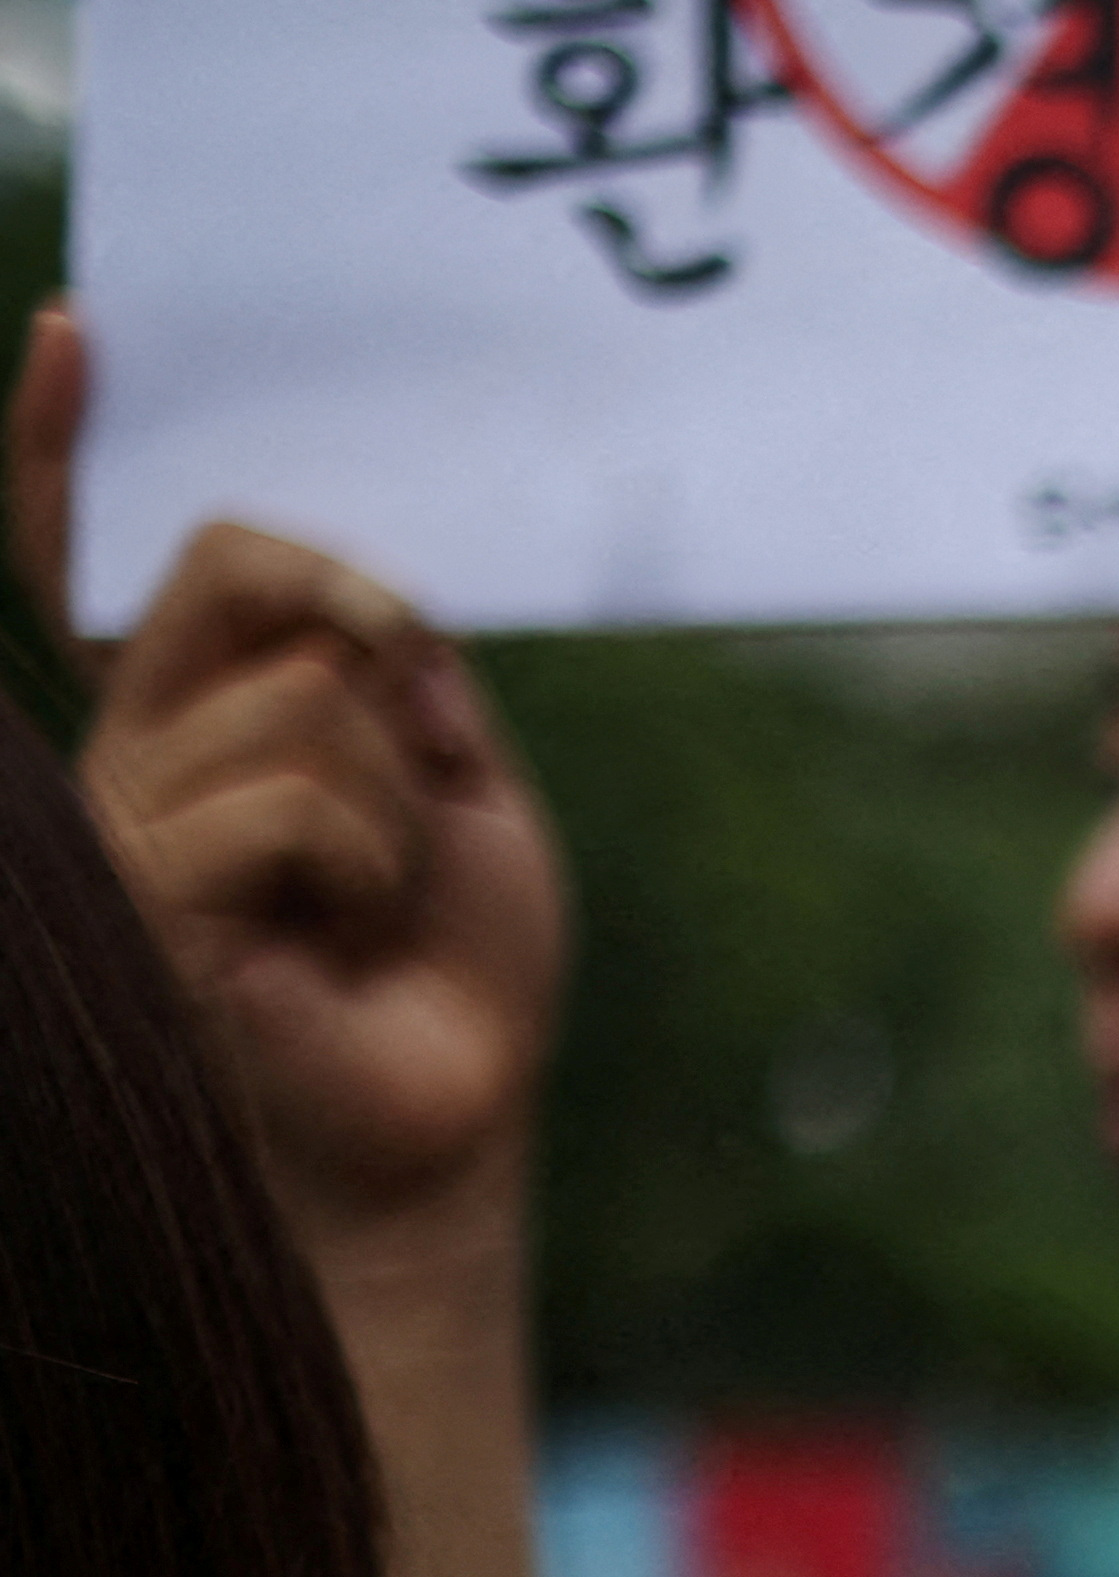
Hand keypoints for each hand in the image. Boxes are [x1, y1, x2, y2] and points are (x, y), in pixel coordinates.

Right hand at [14, 308, 568, 1268]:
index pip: (101, 555)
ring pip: (302, 699)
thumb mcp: (456, 785)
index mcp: (200, 706)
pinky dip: (369, 863)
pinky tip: (341, 940)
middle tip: (425, 698)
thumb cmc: (448, 966)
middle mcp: (135, 741)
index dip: (75, 447)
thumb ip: (397, 672)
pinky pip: (296, 802)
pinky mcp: (143, 892)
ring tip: (377, 901)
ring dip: (395, 800)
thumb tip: (359, 605)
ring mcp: (125, 814)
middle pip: (229, 563)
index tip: (86, 329)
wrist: (444, 1119)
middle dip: (361, 600)